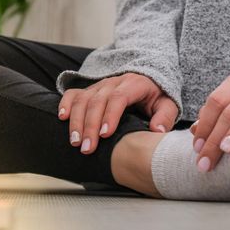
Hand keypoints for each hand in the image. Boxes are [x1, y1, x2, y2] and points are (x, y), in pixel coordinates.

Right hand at [58, 73, 177, 153]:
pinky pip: (74, 93)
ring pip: (83, 99)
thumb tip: (157, 131)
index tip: (105, 135)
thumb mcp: (168, 104)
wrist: (149, 81)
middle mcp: (114, 82)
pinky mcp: (90, 89)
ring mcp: (100, 85)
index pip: (119, 98)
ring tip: (75, 141)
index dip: (110, 115)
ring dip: (77, 121)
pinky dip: (65, 104)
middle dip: (90, 126)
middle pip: (97, 101)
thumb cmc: (157, 97)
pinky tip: (62, 118)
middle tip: (87, 148)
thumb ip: (164, 117)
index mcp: (134, 84)